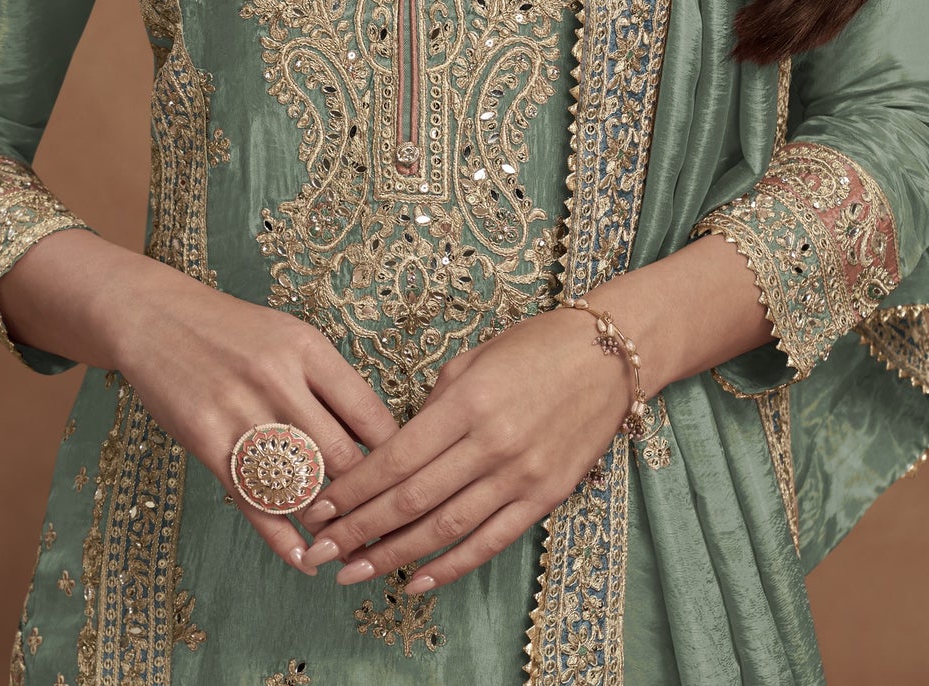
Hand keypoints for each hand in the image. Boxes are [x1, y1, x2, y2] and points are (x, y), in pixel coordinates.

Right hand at [111, 260, 401, 578]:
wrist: (158, 319)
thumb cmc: (235, 332)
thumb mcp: (291, 338)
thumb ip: (330, 384)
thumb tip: (378, 438)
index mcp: (309, 350)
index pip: (369, 414)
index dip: (396, 456)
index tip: (411, 482)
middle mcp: (279, 380)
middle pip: (341, 457)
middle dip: (370, 500)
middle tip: (390, 530)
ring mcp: (242, 413)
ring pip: (301, 486)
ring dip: (330, 526)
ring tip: (353, 551)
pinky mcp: (208, 441)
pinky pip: (253, 501)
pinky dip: (282, 538)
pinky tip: (303, 557)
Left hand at [294, 303, 632, 593]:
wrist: (609, 354)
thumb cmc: (535, 346)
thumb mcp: (473, 359)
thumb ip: (434, 405)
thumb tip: (396, 448)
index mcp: (468, 403)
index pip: (396, 459)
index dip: (354, 489)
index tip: (319, 506)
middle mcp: (492, 444)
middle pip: (412, 500)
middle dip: (359, 530)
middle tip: (320, 552)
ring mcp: (521, 476)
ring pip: (445, 529)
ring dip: (393, 556)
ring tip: (353, 571)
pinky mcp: (545, 497)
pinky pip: (489, 542)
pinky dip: (450, 567)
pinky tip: (415, 581)